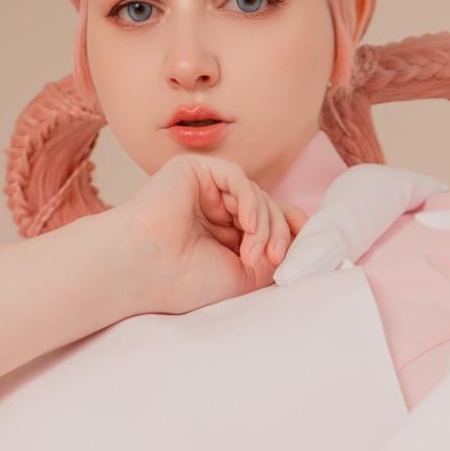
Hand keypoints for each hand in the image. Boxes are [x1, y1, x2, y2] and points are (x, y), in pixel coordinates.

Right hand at [122, 155, 310, 316]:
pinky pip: (238, 177)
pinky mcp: (193, 169)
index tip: (304, 244)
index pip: (266, 220)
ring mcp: (203, 188)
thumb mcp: (245, 275)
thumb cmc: (184, 281)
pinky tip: (247, 226)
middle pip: (267, 207)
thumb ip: (273, 254)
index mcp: (221, 233)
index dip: (289, 227)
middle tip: (271, 259)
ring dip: (264, 225)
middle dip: (277, 233)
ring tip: (251, 255)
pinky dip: (251, 201)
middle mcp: (213, 208)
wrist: (145, 271)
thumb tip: (300, 234)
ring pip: (256, 194)